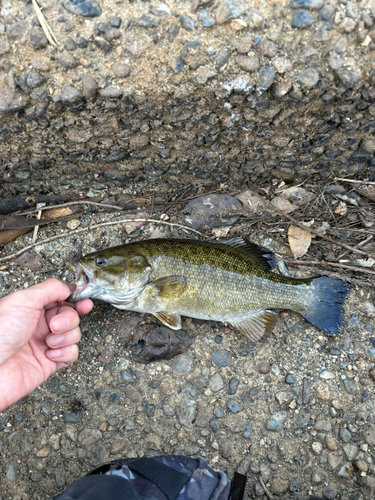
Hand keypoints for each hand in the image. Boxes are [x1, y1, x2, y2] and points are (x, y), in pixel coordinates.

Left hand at [0, 278, 92, 410]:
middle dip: (69, 320)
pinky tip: (50, 354)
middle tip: (55, 326)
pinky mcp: (51, 363)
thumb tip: (69, 287)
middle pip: (72, 316)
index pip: (62, 299)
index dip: (75, 300)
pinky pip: (72, 354)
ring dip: (65, 338)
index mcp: (32, 308)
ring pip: (75, 334)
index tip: (84, 303)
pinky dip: (65, 353)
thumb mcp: (23, 300)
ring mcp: (46, 344)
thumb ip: (50, 289)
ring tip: (48, 343)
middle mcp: (39, 325)